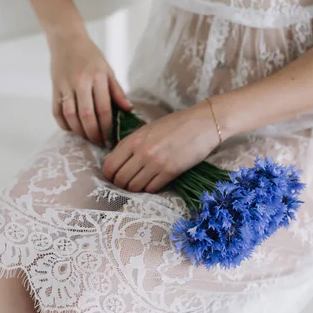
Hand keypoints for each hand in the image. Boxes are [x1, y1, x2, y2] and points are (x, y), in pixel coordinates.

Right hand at [48, 29, 132, 144]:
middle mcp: (80, 81)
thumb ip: (117, 90)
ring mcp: (65, 85)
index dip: (107, 126)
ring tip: (87, 137)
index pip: (104, 108)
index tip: (110, 137)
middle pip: (87, 115)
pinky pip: (56, 111)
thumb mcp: (108, 69)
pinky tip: (72, 129)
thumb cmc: (90, 55)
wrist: (66, 39)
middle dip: (94, 133)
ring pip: (71, 115)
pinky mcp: (54, 87)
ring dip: (79, 131)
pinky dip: (63, 124)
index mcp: (97, 77)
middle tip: (99, 142)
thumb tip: (128, 109)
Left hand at [102, 103, 219, 192]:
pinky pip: (151, 189)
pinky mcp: (171, 172)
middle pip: (120, 179)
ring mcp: (156, 163)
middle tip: (128, 182)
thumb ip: (131, 144)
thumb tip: (117, 162)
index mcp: (134, 139)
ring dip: (135, 187)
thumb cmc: (176, 124)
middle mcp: (142, 152)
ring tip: (142, 182)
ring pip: (134, 187)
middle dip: (121, 184)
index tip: (114, 176)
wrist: (203, 123)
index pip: (109, 165)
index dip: (109, 175)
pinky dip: (150, 188)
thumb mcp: (148, 129)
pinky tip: (154, 181)